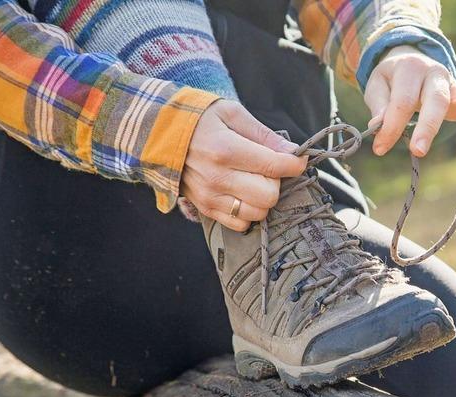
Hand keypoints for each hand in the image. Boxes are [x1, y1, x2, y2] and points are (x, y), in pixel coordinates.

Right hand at [181, 100, 306, 230]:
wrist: (158, 134)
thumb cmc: (198, 118)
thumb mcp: (231, 113)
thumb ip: (263, 134)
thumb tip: (293, 151)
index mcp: (226, 149)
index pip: (274, 166)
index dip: (294, 164)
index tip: (298, 159)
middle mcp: (218, 177)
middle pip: (269, 196)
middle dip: (276, 182)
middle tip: (268, 169)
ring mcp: (209, 197)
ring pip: (257, 213)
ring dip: (262, 198)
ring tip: (253, 181)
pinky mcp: (204, 209)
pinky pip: (240, 224)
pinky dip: (248, 212)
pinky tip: (242, 194)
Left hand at [364, 45, 455, 156]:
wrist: (407, 59)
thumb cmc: (390, 79)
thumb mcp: (377, 86)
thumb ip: (379, 104)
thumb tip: (378, 124)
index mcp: (409, 69)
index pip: (401, 102)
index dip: (390, 127)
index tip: (379, 148)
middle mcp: (433, 73)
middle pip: (435, 100)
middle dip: (427, 126)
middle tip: (418, 151)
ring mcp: (450, 82)